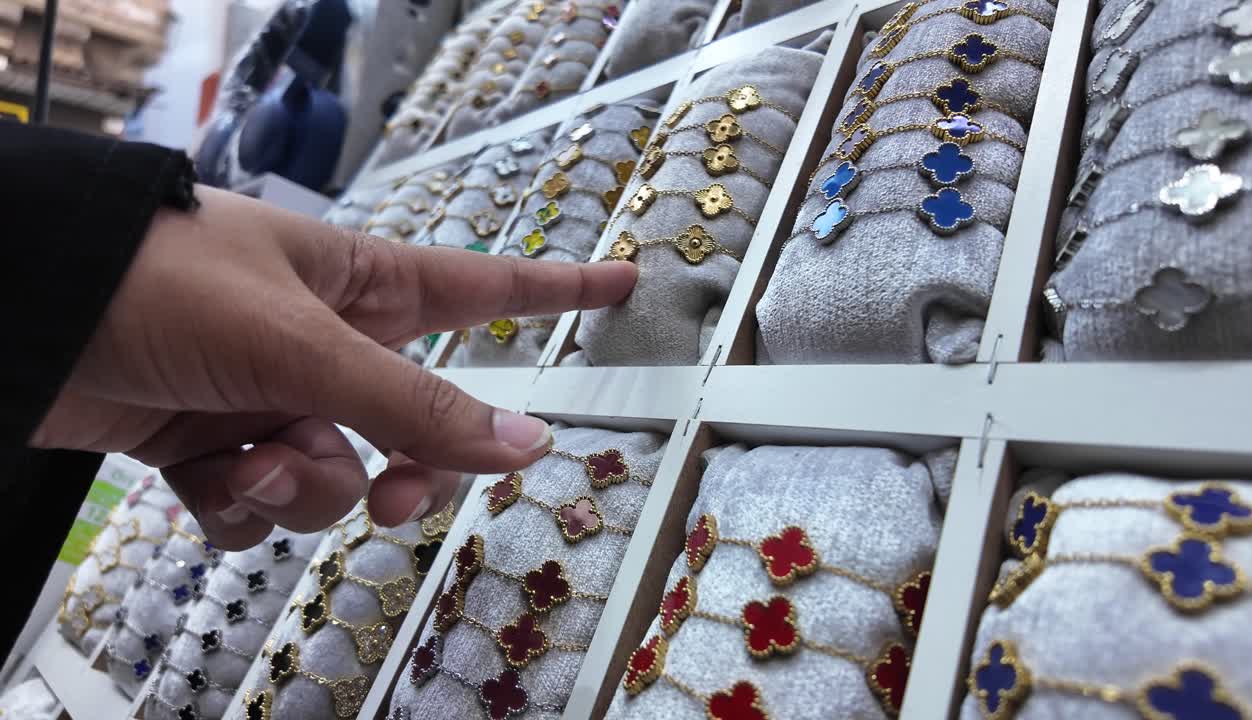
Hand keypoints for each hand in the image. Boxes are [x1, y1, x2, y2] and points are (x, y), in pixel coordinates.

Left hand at [31, 186, 636, 548]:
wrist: (20, 315)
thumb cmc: (157, 280)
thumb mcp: (302, 342)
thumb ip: (416, 405)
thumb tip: (526, 447)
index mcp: (364, 286)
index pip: (490, 287)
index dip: (562, 285)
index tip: (625, 280)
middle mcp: (327, 344)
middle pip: (419, 424)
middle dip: (406, 464)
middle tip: (395, 484)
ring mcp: (275, 398)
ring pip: (341, 478)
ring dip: (303, 484)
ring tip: (250, 455)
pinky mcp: (217, 446)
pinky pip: (268, 506)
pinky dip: (243, 505)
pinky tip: (209, 475)